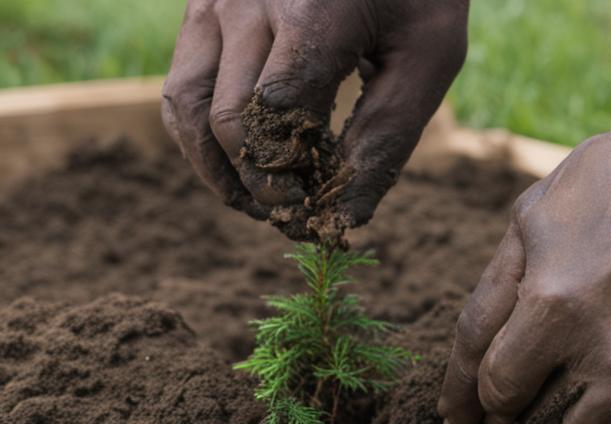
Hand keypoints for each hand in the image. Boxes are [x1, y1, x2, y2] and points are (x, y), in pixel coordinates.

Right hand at [162, 0, 467, 226]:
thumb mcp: (430, 53)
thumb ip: (389, 134)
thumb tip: (346, 216)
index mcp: (312, 10)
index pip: (277, 119)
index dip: (287, 179)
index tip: (311, 209)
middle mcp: (249, 0)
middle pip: (229, 121)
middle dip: (255, 183)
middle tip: (287, 211)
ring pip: (185, 107)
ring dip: (212, 169)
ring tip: (251, 199)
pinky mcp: (200, 3)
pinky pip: (180, 83)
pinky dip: (197, 134)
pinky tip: (233, 160)